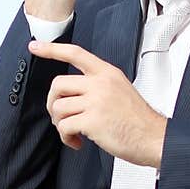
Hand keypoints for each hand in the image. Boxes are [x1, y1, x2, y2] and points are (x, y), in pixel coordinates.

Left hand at [30, 40, 167, 167]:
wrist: (154, 138)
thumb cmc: (139, 120)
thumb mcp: (122, 90)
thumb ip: (99, 86)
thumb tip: (73, 95)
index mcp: (107, 73)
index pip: (75, 53)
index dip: (52, 49)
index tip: (35, 46)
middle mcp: (101, 83)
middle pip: (58, 84)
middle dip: (52, 102)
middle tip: (60, 115)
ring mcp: (96, 101)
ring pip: (58, 107)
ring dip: (60, 123)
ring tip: (72, 132)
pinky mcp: (92, 120)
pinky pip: (64, 126)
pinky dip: (66, 138)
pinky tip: (78, 142)